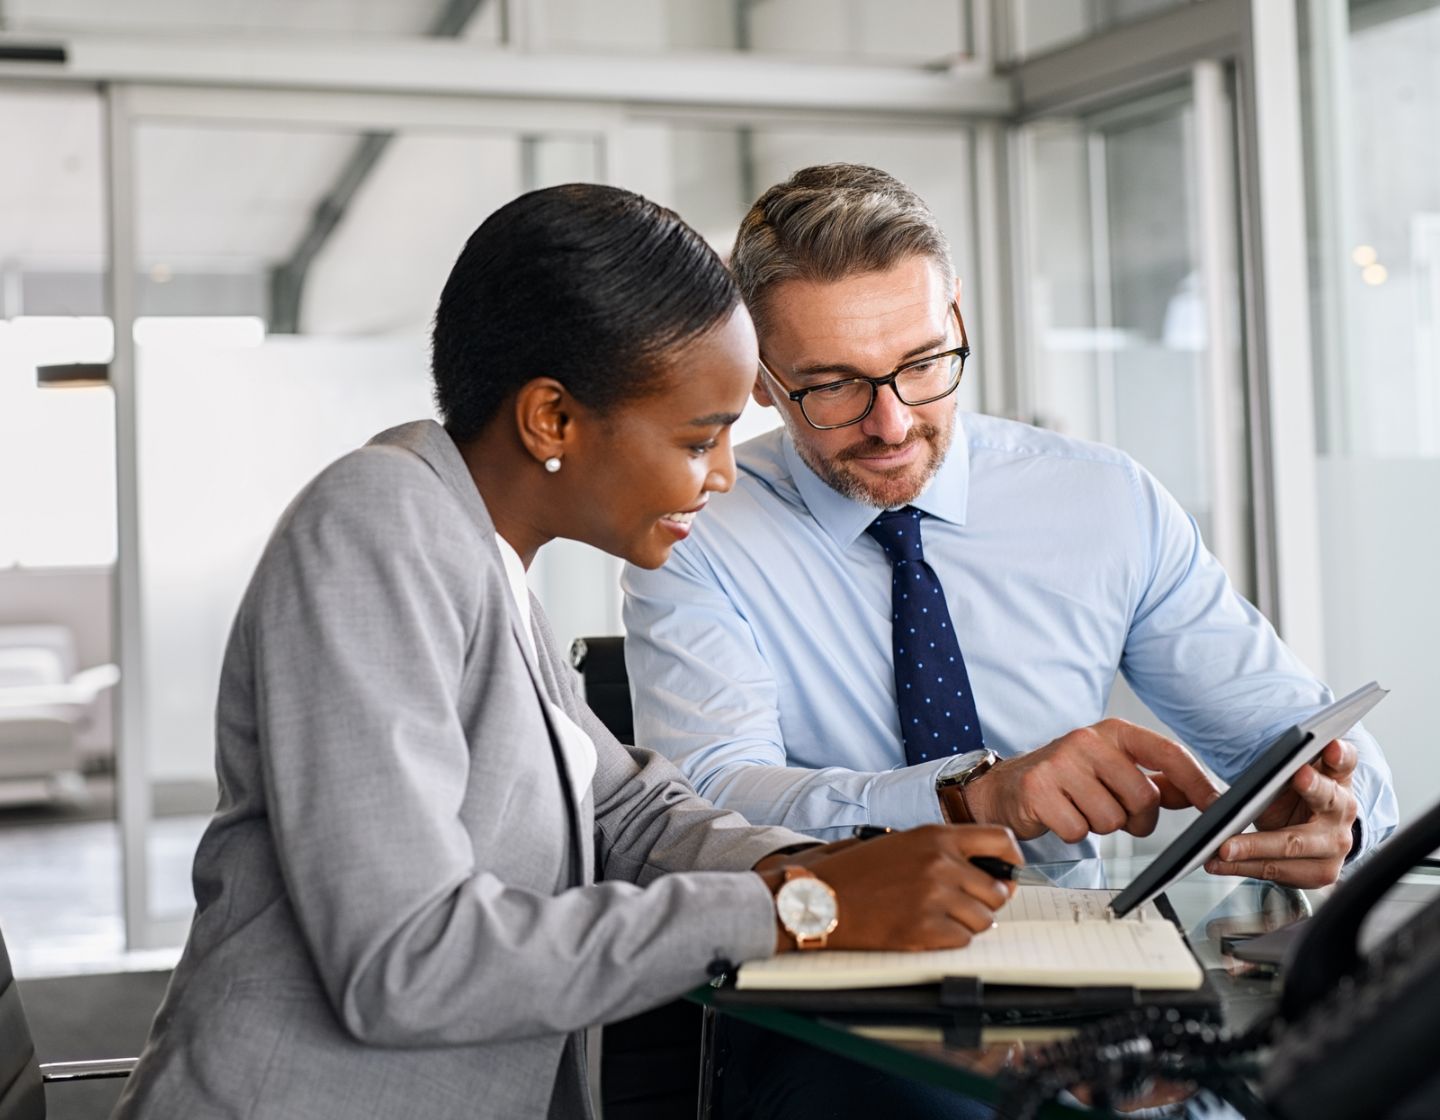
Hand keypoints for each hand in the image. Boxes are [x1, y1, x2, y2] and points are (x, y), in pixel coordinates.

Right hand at [758, 824, 1022, 952]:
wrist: (817, 898)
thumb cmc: (855, 872)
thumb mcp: (901, 842)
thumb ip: (944, 850)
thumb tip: (990, 871)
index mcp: (935, 836)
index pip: (1000, 839)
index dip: (1011, 859)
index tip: (1009, 872)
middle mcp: (941, 863)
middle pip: (998, 890)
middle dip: (986, 901)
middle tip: (963, 905)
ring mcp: (935, 897)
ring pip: (984, 920)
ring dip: (968, 924)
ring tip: (938, 918)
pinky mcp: (925, 929)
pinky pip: (963, 941)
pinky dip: (949, 940)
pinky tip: (924, 930)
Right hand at [964, 719, 1220, 842]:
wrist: (1005, 787)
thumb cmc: (1065, 779)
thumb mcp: (1111, 771)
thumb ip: (1155, 781)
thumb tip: (1199, 792)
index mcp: (1113, 732)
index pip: (1168, 753)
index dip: (1198, 782)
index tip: (1218, 805)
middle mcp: (1087, 740)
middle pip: (1143, 797)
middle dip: (1135, 818)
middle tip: (1115, 814)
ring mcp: (1060, 763)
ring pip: (1112, 819)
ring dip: (1101, 826)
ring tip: (1080, 810)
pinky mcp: (1037, 790)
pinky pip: (1079, 831)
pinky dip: (1073, 832)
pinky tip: (1060, 816)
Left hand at [1204, 738, 1358, 886]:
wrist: (1311, 836)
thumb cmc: (1294, 798)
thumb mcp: (1288, 777)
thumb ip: (1273, 767)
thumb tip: (1234, 774)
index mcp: (1337, 777)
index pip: (1343, 760)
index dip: (1339, 753)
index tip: (1330, 746)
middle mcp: (1343, 810)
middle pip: (1326, 800)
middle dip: (1310, 789)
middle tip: (1293, 778)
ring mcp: (1336, 845)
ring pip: (1293, 844)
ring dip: (1253, 848)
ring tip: (1222, 847)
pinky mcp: (1321, 873)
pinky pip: (1277, 870)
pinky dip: (1243, 867)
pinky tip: (1218, 863)